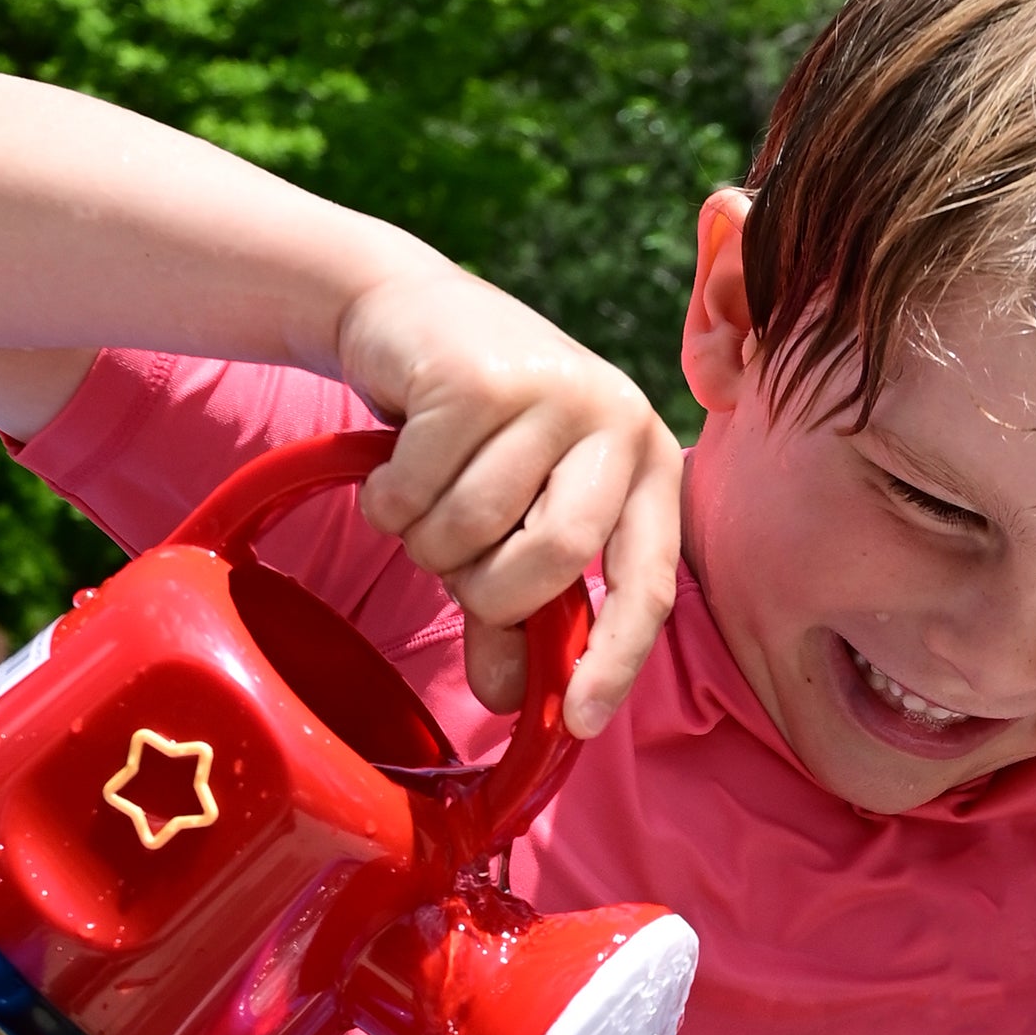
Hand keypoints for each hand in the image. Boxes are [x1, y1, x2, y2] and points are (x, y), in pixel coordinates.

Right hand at [331, 259, 681, 738]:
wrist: (404, 312)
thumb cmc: (474, 435)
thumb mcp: (510, 522)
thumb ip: (513, 613)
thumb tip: (507, 702)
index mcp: (648, 463)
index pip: (648, 583)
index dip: (613, 660)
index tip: (573, 722)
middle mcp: (616, 418)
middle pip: (558, 556)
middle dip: (491, 590)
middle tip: (459, 573)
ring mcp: (550, 389)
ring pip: (475, 527)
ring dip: (427, 540)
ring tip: (422, 500)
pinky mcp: (477, 375)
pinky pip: (416, 490)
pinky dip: (387, 501)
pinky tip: (392, 465)